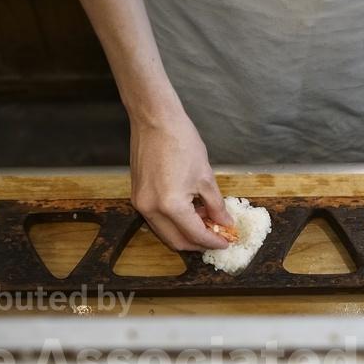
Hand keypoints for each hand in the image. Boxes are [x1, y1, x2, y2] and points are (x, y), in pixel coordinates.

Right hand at [129, 111, 232, 250]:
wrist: (155, 120)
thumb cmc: (180, 141)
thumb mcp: (205, 177)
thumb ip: (215, 205)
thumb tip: (224, 223)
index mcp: (171, 205)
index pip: (195, 234)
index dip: (213, 241)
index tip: (226, 241)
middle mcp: (151, 209)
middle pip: (176, 241)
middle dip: (198, 243)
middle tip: (216, 237)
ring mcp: (141, 204)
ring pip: (165, 233)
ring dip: (185, 233)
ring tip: (205, 222)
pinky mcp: (137, 197)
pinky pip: (157, 220)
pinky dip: (173, 222)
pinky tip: (189, 211)